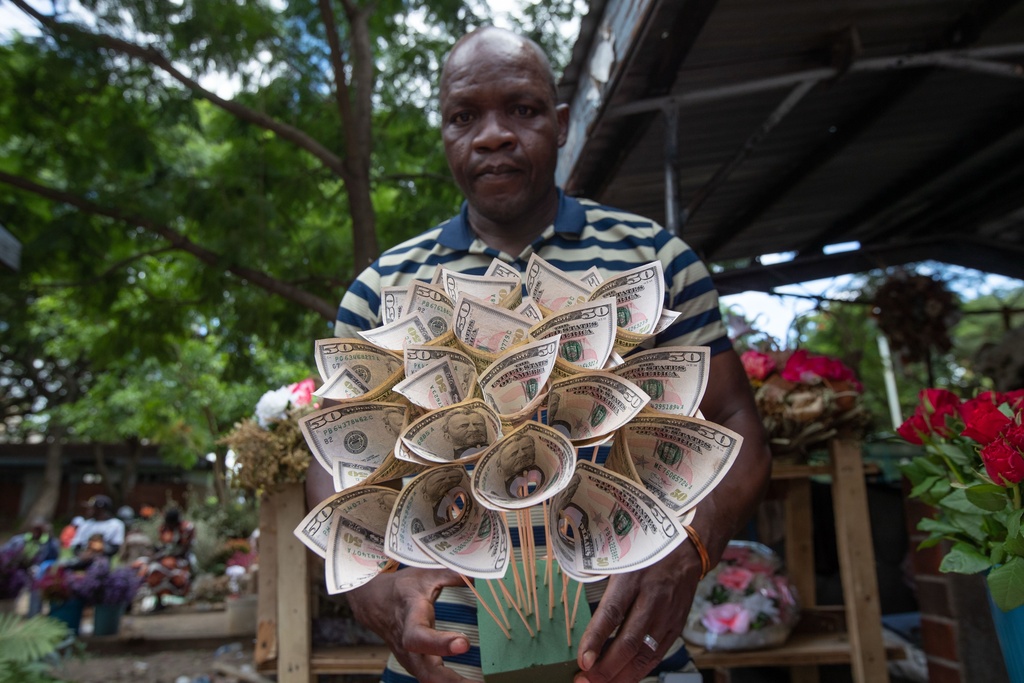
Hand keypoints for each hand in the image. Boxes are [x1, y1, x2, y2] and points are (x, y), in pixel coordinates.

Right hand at [347, 566, 474, 682]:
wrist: (376, 603)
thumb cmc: (405, 589)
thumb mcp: (426, 574)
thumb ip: (453, 574)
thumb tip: (480, 572)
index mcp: (410, 617)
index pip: (419, 635)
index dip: (439, 643)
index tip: (463, 643)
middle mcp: (408, 644)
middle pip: (426, 670)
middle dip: (451, 681)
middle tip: (481, 682)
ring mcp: (411, 659)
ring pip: (430, 680)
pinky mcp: (417, 667)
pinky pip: (433, 681)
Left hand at [574, 541, 702, 682]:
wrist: (687, 550)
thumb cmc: (645, 554)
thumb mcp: (621, 561)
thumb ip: (605, 590)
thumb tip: (587, 626)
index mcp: (632, 578)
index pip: (611, 614)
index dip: (595, 640)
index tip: (582, 661)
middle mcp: (652, 599)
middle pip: (628, 642)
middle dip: (605, 669)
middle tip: (584, 680)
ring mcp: (667, 616)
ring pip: (643, 655)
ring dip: (620, 676)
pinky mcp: (676, 627)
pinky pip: (656, 656)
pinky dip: (638, 671)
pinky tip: (623, 679)